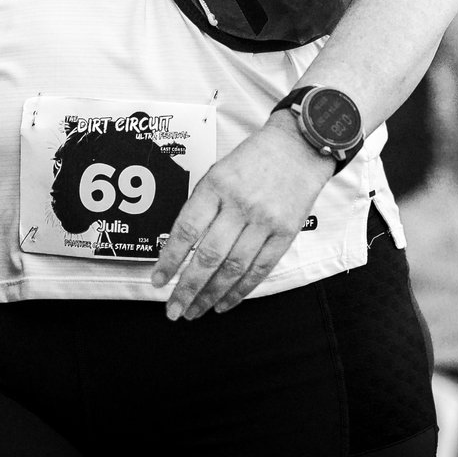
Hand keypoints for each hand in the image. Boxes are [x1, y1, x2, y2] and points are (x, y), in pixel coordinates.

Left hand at [148, 120, 332, 318]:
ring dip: (211, 295)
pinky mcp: (285, 233)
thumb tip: (179, 246)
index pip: (186, 230)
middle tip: (174, 309)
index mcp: (216, 185)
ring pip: (233, 268)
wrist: (299, 146)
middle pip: (208, 256)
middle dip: (187, 288)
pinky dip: (240, 291)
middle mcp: (239, 204)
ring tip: (196, 310)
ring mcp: (264, 220)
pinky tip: (225, 302)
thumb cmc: (255, 158)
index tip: (158, 280)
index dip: (169, 260)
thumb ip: (202, 205)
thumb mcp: (219, 171)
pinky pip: (260, 269)